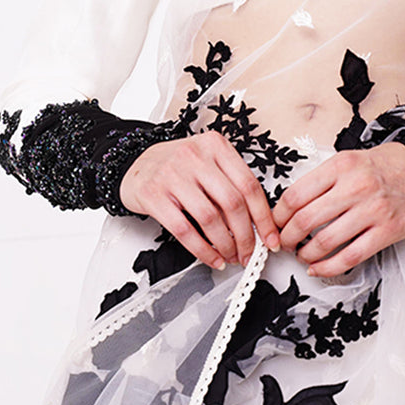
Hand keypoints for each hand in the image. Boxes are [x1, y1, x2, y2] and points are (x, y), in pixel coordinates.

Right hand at [119, 131, 280, 269]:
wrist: (133, 162)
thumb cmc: (175, 166)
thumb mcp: (206, 162)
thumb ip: (230, 183)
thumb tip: (257, 222)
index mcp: (215, 146)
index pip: (249, 185)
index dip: (264, 217)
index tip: (270, 238)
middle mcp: (195, 156)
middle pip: (233, 203)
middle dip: (246, 236)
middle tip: (249, 253)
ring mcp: (173, 175)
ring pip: (210, 219)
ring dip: (225, 245)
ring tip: (230, 256)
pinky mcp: (153, 195)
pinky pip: (184, 230)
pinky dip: (202, 250)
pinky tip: (211, 258)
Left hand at [273, 142, 404, 277]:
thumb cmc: (386, 167)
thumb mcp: (350, 160)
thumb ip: (323, 180)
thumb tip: (291, 206)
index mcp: (340, 166)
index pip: (295, 195)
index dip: (279, 215)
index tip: (276, 223)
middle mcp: (355, 187)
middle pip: (305, 220)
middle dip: (287, 238)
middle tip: (284, 243)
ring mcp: (372, 211)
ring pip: (325, 242)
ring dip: (306, 254)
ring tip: (302, 255)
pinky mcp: (386, 231)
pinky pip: (350, 257)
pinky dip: (328, 267)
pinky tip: (318, 268)